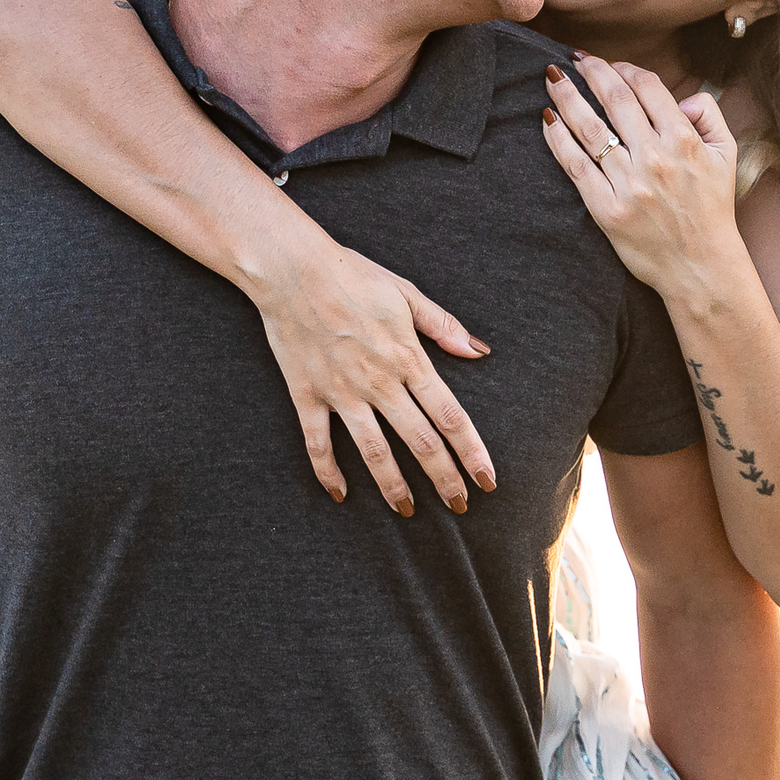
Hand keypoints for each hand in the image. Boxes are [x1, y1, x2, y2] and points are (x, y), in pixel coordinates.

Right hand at [251, 227, 495, 514]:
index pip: (450, 416)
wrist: (291, 268)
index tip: (487, 481)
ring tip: (408, 511)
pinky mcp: (306, 394)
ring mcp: (341, 392)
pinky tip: (340, 494)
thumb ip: (443, 326)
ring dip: (394, 486)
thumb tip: (479, 351)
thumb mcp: (406, 293)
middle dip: (444, 480)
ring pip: (374, 451)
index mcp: (408, 357)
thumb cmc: (353, 275)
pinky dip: (328, 472)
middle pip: (421, 442)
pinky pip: (318, 442)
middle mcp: (379, 381)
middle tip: (459, 506)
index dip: (472, 453)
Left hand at [542, 55, 740, 295]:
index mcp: (684, 140)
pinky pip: (576, 167)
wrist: (700, 266)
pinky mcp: (607, 210)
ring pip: (590, 129)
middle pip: (615, 101)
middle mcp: (655, 158)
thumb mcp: (727, 156)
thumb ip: (710, 116)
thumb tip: (684, 97)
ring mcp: (629, 184)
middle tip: (575, 59)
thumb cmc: (712, 210)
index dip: (625, 69)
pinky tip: (547, 121)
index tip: (610, 64)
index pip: (648, 89)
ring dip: (567, 98)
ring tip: (552, 78)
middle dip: (592, 72)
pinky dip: (558, 141)